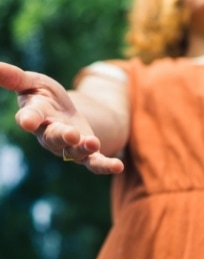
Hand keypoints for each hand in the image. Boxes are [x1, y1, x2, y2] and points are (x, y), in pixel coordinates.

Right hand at [0, 62, 123, 173]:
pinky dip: (106, 166)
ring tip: (93, 143)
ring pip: (75, 152)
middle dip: (62, 137)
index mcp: (37, 117)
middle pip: (55, 139)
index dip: (29, 119)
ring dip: (83, 149)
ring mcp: (70, 147)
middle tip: (70, 134)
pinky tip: (118, 166)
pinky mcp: (87, 153)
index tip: (27, 121)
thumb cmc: (45, 97)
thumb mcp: (33, 83)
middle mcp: (51, 136)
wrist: (65, 112)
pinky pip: (96, 163)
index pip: (31, 118)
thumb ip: (16, 78)